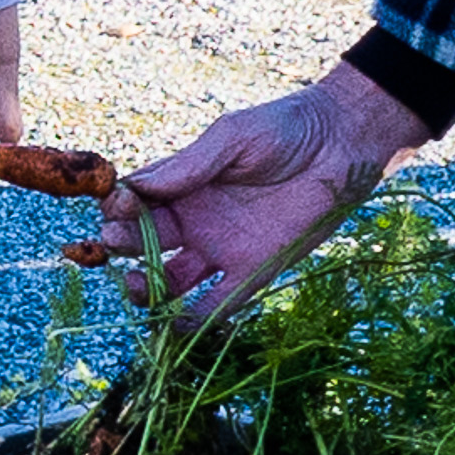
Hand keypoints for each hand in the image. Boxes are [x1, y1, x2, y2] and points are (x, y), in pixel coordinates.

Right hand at [104, 59, 428, 320]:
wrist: (342, 145)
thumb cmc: (285, 128)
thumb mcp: (232, 137)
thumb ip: (189, 164)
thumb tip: (138, 186)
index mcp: (183, 185)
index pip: (136, 204)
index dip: (119, 210)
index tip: (115, 209)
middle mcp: (195, 221)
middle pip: (144, 244)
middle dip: (123, 247)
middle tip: (112, 244)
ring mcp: (221, 249)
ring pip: (172, 280)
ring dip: (149, 289)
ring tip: (138, 287)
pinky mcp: (253, 273)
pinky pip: (217, 305)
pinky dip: (195, 319)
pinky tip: (175, 326)